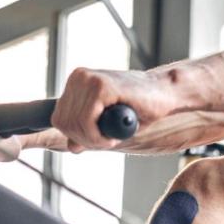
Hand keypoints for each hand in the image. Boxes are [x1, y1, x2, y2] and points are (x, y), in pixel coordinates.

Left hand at [52, 67, 177, 151]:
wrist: (164, 93)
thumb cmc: (138, 107)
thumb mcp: (108, 123)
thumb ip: (88, 132)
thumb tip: (71, 146)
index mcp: (76, 82)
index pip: (58, 119)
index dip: (76, 136)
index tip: (98, 140)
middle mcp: (79, 77)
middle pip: (64, 123)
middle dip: (85, 140)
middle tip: (107, 141)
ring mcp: (89, 79)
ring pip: (74, 124)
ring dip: (94, 140)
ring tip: (113, 138)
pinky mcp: (101, 85)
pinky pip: (87, 122)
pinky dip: (99, 136)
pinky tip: (114, 135)